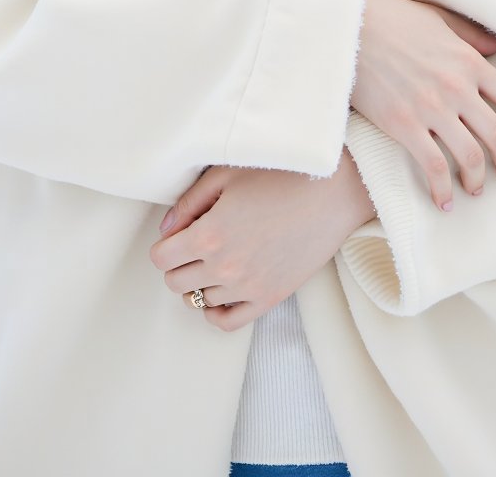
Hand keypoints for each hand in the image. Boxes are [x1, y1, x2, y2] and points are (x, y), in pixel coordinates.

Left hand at [148, 155, 371, 332]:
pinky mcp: (270, 298)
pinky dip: (215, 310)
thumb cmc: (281, 174)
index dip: (165, 243)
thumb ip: (189, 202)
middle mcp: (225, 267)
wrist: (333, 191)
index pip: (162, 257)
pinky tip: (221, 289)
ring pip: (198, 299)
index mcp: (210, 234)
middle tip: (194, 242)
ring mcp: (247, 287)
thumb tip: (166, 230)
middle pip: (175, 281)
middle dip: (177, 262)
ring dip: (198, 280)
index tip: (179, 232)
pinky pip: (227, 322)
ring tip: (213, 258)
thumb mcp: (227, 174)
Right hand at [351, 0, 495, 211]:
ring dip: (478, 179)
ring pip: (470, 156)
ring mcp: (431, 108)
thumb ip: (469, 35)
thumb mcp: (437, 18)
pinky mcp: (404, 125)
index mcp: (468, 60)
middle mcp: (456, 87)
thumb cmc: (391, 18)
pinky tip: (443, 201)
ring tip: (476, 189)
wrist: (349, 27)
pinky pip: (433, 166)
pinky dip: (442, 189)